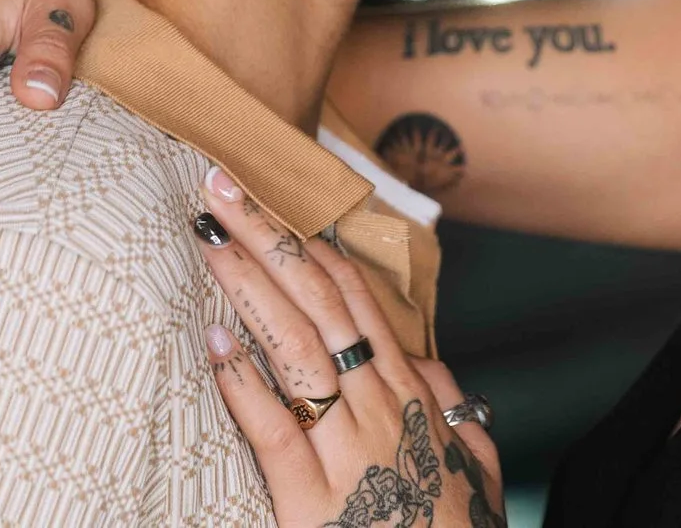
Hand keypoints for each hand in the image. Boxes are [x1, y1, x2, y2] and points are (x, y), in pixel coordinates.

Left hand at [195, 169, 503, 526]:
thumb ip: (450, 407)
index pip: (354, 293)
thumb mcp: (472, 459)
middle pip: (318, 299)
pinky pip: (275, 430)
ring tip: (208, 236)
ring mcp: (350, 448)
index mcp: (410, 389)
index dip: (308, 239)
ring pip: (295, 345)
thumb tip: (428, 364)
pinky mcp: (313, 501)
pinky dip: (243, 383)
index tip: (268, 196)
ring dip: (248, 283)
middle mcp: (380, 403)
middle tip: (221, 185)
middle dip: (268, 235)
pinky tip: (214, 342)